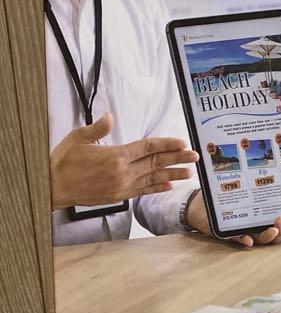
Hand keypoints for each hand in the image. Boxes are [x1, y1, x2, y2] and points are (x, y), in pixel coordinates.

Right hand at [50, 113, 197, 209]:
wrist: (52, 188)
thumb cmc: (63, 162)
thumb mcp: (78, 139)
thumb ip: (98, 127)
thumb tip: (110, 116)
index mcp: (115, 156)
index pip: (148, 148)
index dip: (167, 144)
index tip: (182, 142)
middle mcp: (122, 173)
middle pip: (155, 163)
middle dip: (177, 158)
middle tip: (195, 155)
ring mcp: (122, 186)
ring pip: (153, 178)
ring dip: (173, 174)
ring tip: (189, 172)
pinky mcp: (119, 196)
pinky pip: (143, 190)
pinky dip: (157, 187)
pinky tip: (169, 185)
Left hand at [184, 191, 280, 247]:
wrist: (201, 204)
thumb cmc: (228, 197)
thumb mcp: (247, 191)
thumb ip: (260, 187)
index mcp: (264, 221)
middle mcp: (255, 229)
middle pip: (274, 237)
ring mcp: (243, 232)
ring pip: (259, 240)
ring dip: (268, 236)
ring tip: (273, 229)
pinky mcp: (227, 233)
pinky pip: (236, 238)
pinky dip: (243, 239)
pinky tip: (248, 239)